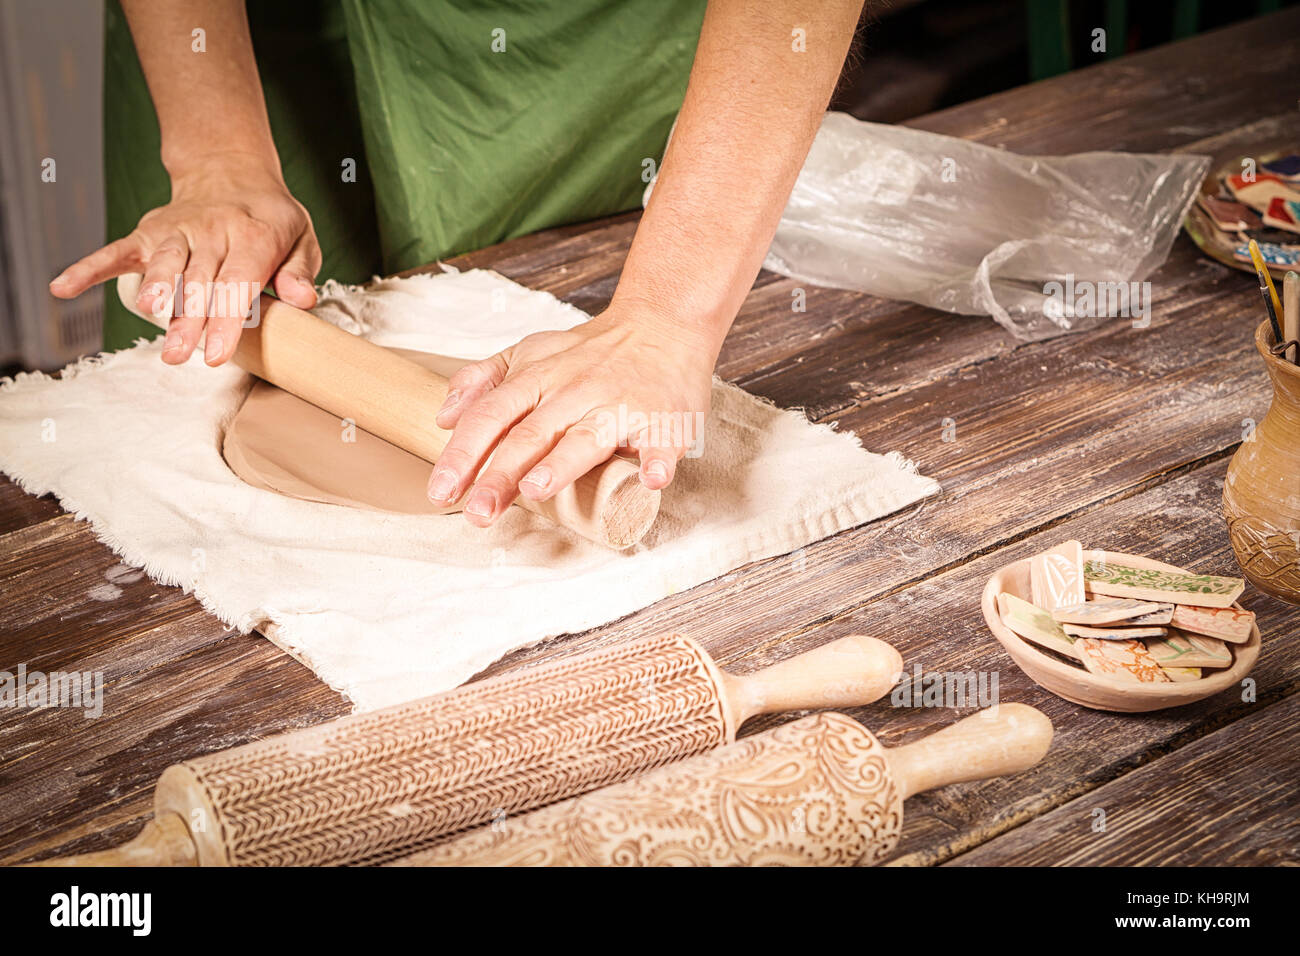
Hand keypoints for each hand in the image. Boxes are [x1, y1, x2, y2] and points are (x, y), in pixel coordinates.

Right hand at [49, 152, 320, 366]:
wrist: (232, 172)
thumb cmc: (271, 218)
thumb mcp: (301, 238)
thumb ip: (299, 271)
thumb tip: (302, 300)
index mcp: (253, 236)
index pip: (238, 283)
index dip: (227, 319)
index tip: (218, 353)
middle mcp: (212, 231)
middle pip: (199, 280)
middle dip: (188, 318)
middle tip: (178, 354)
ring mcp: (177, 231)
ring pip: (164, 264)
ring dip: (154, 290)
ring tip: (148, 314)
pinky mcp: (149, 233)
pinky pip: (116, 250)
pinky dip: (89, 267)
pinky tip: (63, 288)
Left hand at [427, 307, 715, 525]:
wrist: (664, 322)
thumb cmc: (593, 351)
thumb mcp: (532, 352)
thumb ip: (485, 380)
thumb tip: (443, 417)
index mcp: (538, 378)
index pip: (490, 416)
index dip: (463, 454)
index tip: (441, 491)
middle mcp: (575, 391)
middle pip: (531, 435)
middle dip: (501, 474)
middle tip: (478, 513)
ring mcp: (620, 406)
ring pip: (586, 437)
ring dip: (562, 463)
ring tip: (536, 490)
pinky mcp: (663, 420)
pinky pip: (661, 443)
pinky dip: (657, 461)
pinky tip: (651, 480)